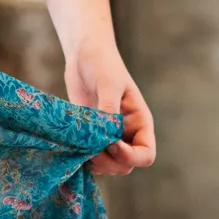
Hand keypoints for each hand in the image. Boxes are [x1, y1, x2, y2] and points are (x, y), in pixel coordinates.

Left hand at [65, 38, 155, 176]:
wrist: (84, 53)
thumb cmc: (102, 63)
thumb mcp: (108, 84)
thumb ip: (109, 110)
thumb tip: (107, 137)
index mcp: (139, 122)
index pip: (146, 154)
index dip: (130, 156)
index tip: (112, 143)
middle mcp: (127, 133)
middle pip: (125, 165)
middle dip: (109, 162)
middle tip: (90, 149)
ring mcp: (108, 135)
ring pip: (107, 165)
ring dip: (95, 163)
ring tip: (80, 148)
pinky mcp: (91, 134)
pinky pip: (91, 156)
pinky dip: (83, 158)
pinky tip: (72, 148)